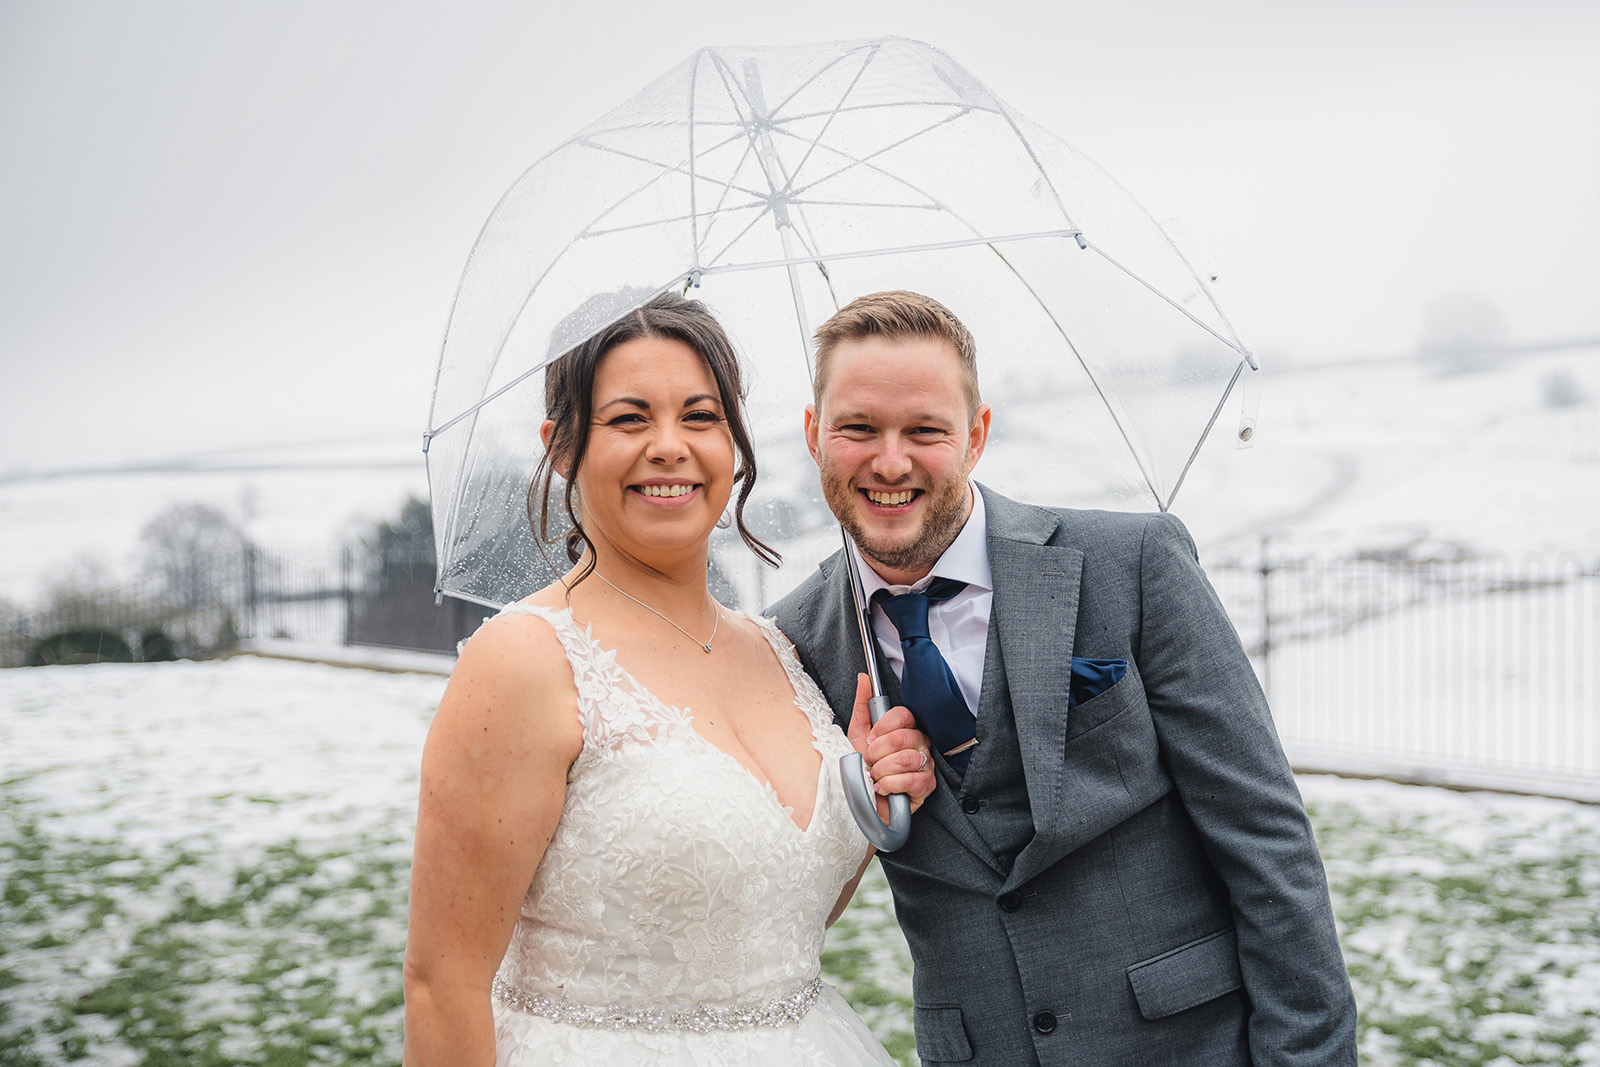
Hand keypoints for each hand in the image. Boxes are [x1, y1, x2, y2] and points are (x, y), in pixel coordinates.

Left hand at [847, 673, 937, 813]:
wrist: (862, 801)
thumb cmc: (862, 768)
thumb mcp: (856, 734)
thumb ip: (862, 706)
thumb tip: (863, 678)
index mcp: (905, 729)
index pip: (904, 715)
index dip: (883, 726)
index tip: (869, 739)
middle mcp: (919, 743)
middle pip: (904, 737)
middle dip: (878, 752)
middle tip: (869, 761)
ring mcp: (926, 764)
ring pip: (908, 758)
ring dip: (883, 769)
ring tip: (874, 776)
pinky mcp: (927, 786)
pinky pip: (913, 779)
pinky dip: (891, 785)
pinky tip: (882, 788)